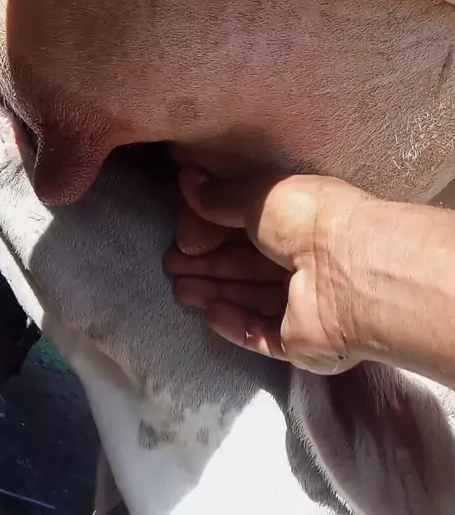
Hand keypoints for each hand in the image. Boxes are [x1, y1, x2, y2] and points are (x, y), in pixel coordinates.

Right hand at [165, 169, 370, 373]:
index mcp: (302, 219)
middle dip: (208, 262)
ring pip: (252, 298)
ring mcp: (306, 303)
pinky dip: (236, 324)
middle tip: (171, 262)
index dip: (216, 228)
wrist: (349, 273)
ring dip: (215, 291)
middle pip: (248, 263)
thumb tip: (189, 180)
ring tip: (180, 288)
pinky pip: (263, 333)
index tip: (183, 231)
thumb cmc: (308, 221)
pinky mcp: (302, 340)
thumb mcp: (258, 196)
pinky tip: (210, 314)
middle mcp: (306, 259)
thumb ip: (221, 195)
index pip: (252, 225)